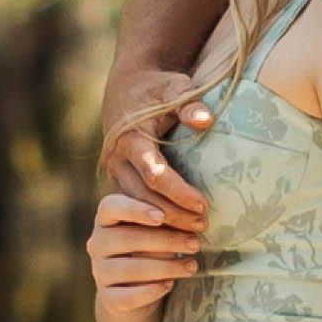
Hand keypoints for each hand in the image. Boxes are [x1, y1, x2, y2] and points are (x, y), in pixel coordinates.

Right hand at [86, 190, 207, 321]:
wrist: (135, 289)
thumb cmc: (150, 248)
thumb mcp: (156, 230)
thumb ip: (165, 223)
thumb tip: (192, 221)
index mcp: (106, 218)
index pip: (111, 207)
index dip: (134, 210)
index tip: (161, 217)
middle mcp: (97, 243)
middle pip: (126, 238)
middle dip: (165, 241)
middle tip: (195, 244)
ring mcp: (100, 272)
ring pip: (130, 269)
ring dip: (166, 267)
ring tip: (192, 266)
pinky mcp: (108, 298)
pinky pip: (127, 296)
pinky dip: (150, 292)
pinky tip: (169, 285)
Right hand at [93, 69, 213, 237]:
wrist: (125, 88)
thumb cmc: (156, 89)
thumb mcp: (174, 88)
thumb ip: (189, 105)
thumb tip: (206, 120)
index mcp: (131, 139)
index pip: (155, 173)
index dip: (179, 192)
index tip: (203, 204)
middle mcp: (118, 159)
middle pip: (144, 197)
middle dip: (174, 214)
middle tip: (203, 226)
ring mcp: (115, 171)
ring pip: (137, 205)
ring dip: (164, 221)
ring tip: (194, 234)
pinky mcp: (118, 177)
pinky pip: (134, 203)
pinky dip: (154, 218)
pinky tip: (176, 229)